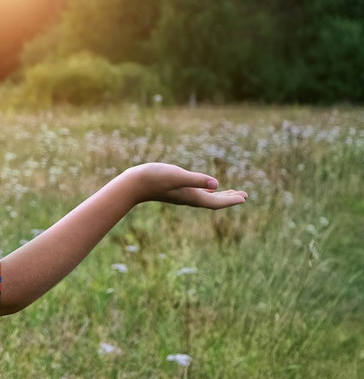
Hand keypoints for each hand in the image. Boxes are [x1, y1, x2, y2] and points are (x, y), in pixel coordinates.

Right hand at [122, 163, 247, 209]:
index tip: (245, 198)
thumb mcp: (178, 175)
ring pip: (206, 197)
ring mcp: (182, 194)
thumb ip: (197, 180)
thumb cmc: (154, 178)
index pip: (216, 202)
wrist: (133, 184)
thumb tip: (216, 184)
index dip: (231, 200)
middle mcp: (188, 197)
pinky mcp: (176, 189)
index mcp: (192, 196)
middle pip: (213, 201)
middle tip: (244, 195)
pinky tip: (209, 188)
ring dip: (220, 195)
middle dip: (229, 198)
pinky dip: (207, 191)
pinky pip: (197, 192)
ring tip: (231, 192)